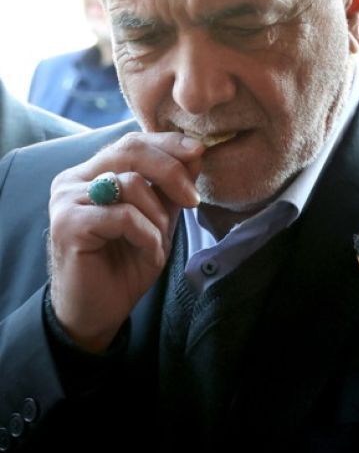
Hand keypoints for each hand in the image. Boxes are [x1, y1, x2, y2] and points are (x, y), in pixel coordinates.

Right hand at [47, 132, 204, 352]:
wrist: (100, 310)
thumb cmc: (127, 262)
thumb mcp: (159, 218)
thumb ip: (171, 186)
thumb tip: (196, 152)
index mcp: (92, 173)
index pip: (132, 142)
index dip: (168, 143)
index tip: (200, 152)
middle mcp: (73, 179)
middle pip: (130, 151)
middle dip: (172, 172)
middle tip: (193, 200)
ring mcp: (66, 200)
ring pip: (130, 185)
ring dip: (157, 216)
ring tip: (156, 241)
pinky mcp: (68, 224)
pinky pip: (123, 216)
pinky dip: (146, 234)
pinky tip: (146, 251)